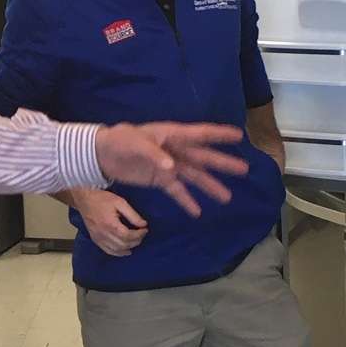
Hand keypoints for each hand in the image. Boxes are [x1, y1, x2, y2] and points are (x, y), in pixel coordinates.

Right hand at [72, 188, 147, 255]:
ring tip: (135, 241)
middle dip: (136, 241)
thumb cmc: (101, 198)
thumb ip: (132, 215)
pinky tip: (125, 250)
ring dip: (128, 248)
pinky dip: (118, 252)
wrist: (84, 199)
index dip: (139, 235)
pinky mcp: (95, 239)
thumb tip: (143, 224)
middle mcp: (103, 234)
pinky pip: (108, 250)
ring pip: (116, 250)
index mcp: (110, 224)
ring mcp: (98, 238)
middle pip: (123, 244)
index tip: (145, 229)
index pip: (128, 236)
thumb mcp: (120, 202)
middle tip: (142, 235)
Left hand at [95, 122, 249, 216]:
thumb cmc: (120, 141)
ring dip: (209, 186)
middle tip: (244, 170)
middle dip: (222, 164)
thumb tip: (170, 167)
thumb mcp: (135, 143)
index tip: (239, 136)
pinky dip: (186, 201)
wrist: (102, 154)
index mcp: (172, 135)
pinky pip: (177, 191)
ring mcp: (169, 166)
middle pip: (203, 158)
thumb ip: (154, 154)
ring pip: (194, 176)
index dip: (219, 135)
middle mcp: (175, 150)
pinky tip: (197, 212)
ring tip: (226, 198)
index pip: (200, 134)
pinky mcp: (160, 180)